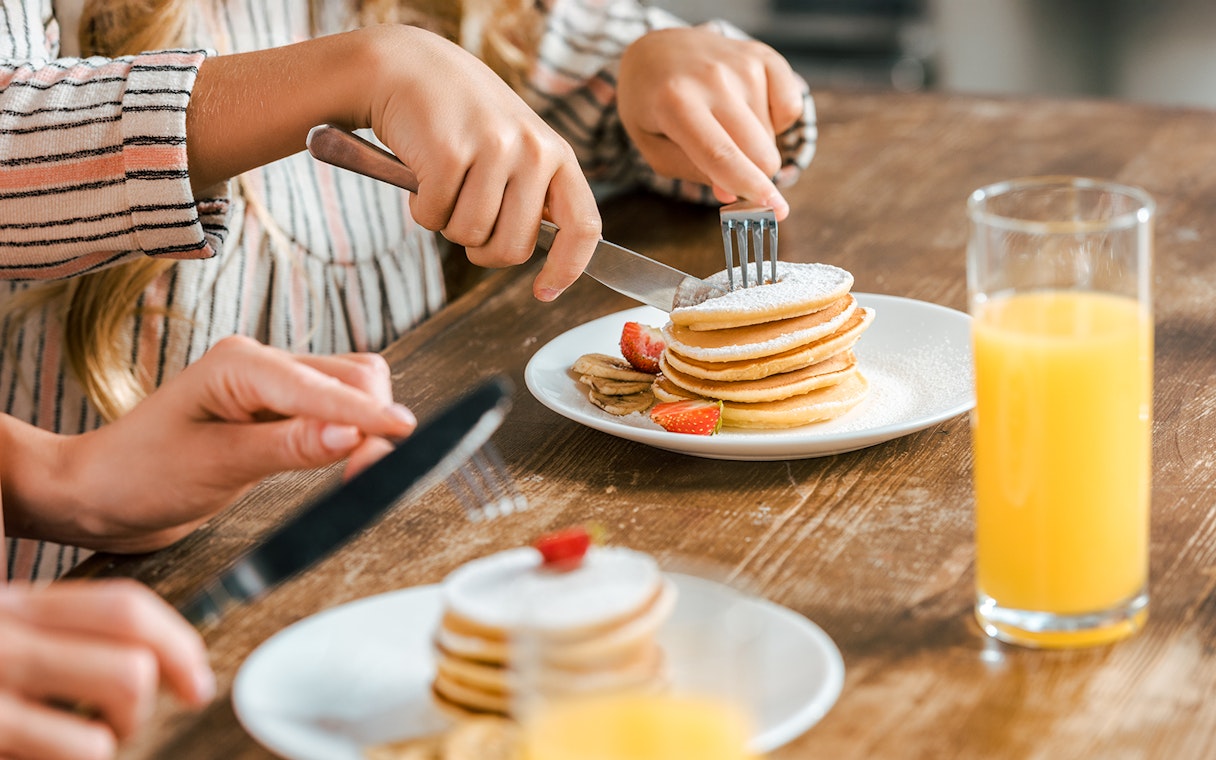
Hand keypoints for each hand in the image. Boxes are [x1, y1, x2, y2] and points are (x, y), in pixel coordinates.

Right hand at [0, 580, 212, 759]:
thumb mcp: (3, 639)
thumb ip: (58, 636)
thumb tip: (154, 659)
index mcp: (18, 607)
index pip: (124, 609)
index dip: (178, 646)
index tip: (196, 681)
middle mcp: (7, 637)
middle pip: (134, 663)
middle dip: (144, 703)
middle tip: (122, 723)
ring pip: (116, 705)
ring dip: (114, 736)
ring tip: (75, 743)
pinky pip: (82, 750)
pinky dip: (79, 758)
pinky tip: (37, 757)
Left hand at [47, 336, 416, 552]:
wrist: (101, 494)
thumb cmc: (138, 476)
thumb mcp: (212, 466)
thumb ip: (286, 447)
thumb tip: (351, 436)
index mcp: (239, 364)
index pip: (322, 386)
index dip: (366, 414)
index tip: (405, 435)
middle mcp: (262, 364)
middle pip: (352, 377)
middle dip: (373, 420)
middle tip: (369, 476)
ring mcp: (274, 387)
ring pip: (352, 390)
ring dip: (368, 424)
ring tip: (360, 473)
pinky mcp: (281, 413)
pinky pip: (337, 411)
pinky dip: (354, 432)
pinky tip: (347, 461)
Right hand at [365, 26, 601, 300]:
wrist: (408, 66)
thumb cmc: (463, 119)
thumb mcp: (516, 146)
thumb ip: (535, 193)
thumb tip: (548, 253)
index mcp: (557, 154)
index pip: (583, 226)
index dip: (567, 268)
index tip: (544, 292)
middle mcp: (533, 150)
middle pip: (513, 249)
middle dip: (482, 250)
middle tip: (466, 219)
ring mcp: (493, 149)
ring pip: (469, 236)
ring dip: (447, 223)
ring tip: (444, 184)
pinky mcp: (449, 152)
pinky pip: (432, 217)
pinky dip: (419, 208)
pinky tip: (421, 172)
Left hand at [617, 27, 806, 219]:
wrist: (659, 49)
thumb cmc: (652, 105)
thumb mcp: (652, 145)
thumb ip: (691, 172)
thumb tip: (732, 192)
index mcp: (675, 102)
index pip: (720, 154)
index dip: (748, 185)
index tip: (774, 210)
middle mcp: (713, 78)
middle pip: (758, 152)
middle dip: (751, 175)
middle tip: (726, 167)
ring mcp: (743, 63)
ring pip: (771, 136)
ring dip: (753, 144)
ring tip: (722, 123)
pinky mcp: (765, 57)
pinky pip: (790, 109)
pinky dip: (774, 120)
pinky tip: (745, 109)